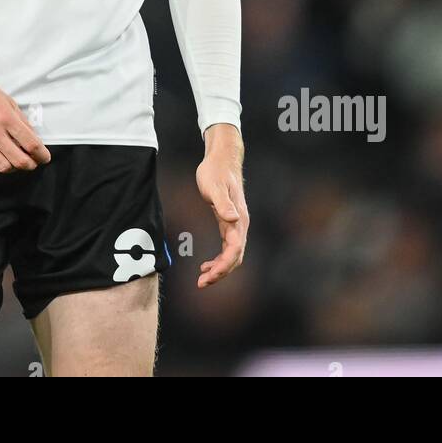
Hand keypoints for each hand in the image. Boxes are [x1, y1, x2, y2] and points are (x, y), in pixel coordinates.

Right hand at [0, 39, 51, 174]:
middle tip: (32, 162)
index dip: (42, 154)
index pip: (31, 143)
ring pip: (3, 167)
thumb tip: (31, 136)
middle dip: (30, 164)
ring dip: (13, 168)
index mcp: (6, 117)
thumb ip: (20, 119)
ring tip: (15, 162)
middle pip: (19, 160)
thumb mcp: (6, 100)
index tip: (44, 157)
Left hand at [195, 122, 246, 287]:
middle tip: (201, 284)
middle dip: (220, 273)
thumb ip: (224, 203)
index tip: (209, 276)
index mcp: (238, 219)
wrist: (221, 159)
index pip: (234, 250)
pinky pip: (227, 248)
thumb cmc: (216, 171)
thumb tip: (233, 219)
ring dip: (219, 269)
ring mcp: (235, 225)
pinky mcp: (228, 223)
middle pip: (234, 257)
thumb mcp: (215, 186)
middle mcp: (240, 225)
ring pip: (231, 255)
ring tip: (202, 280)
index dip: (223, 266)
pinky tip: (206, 265)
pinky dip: (218, 260)